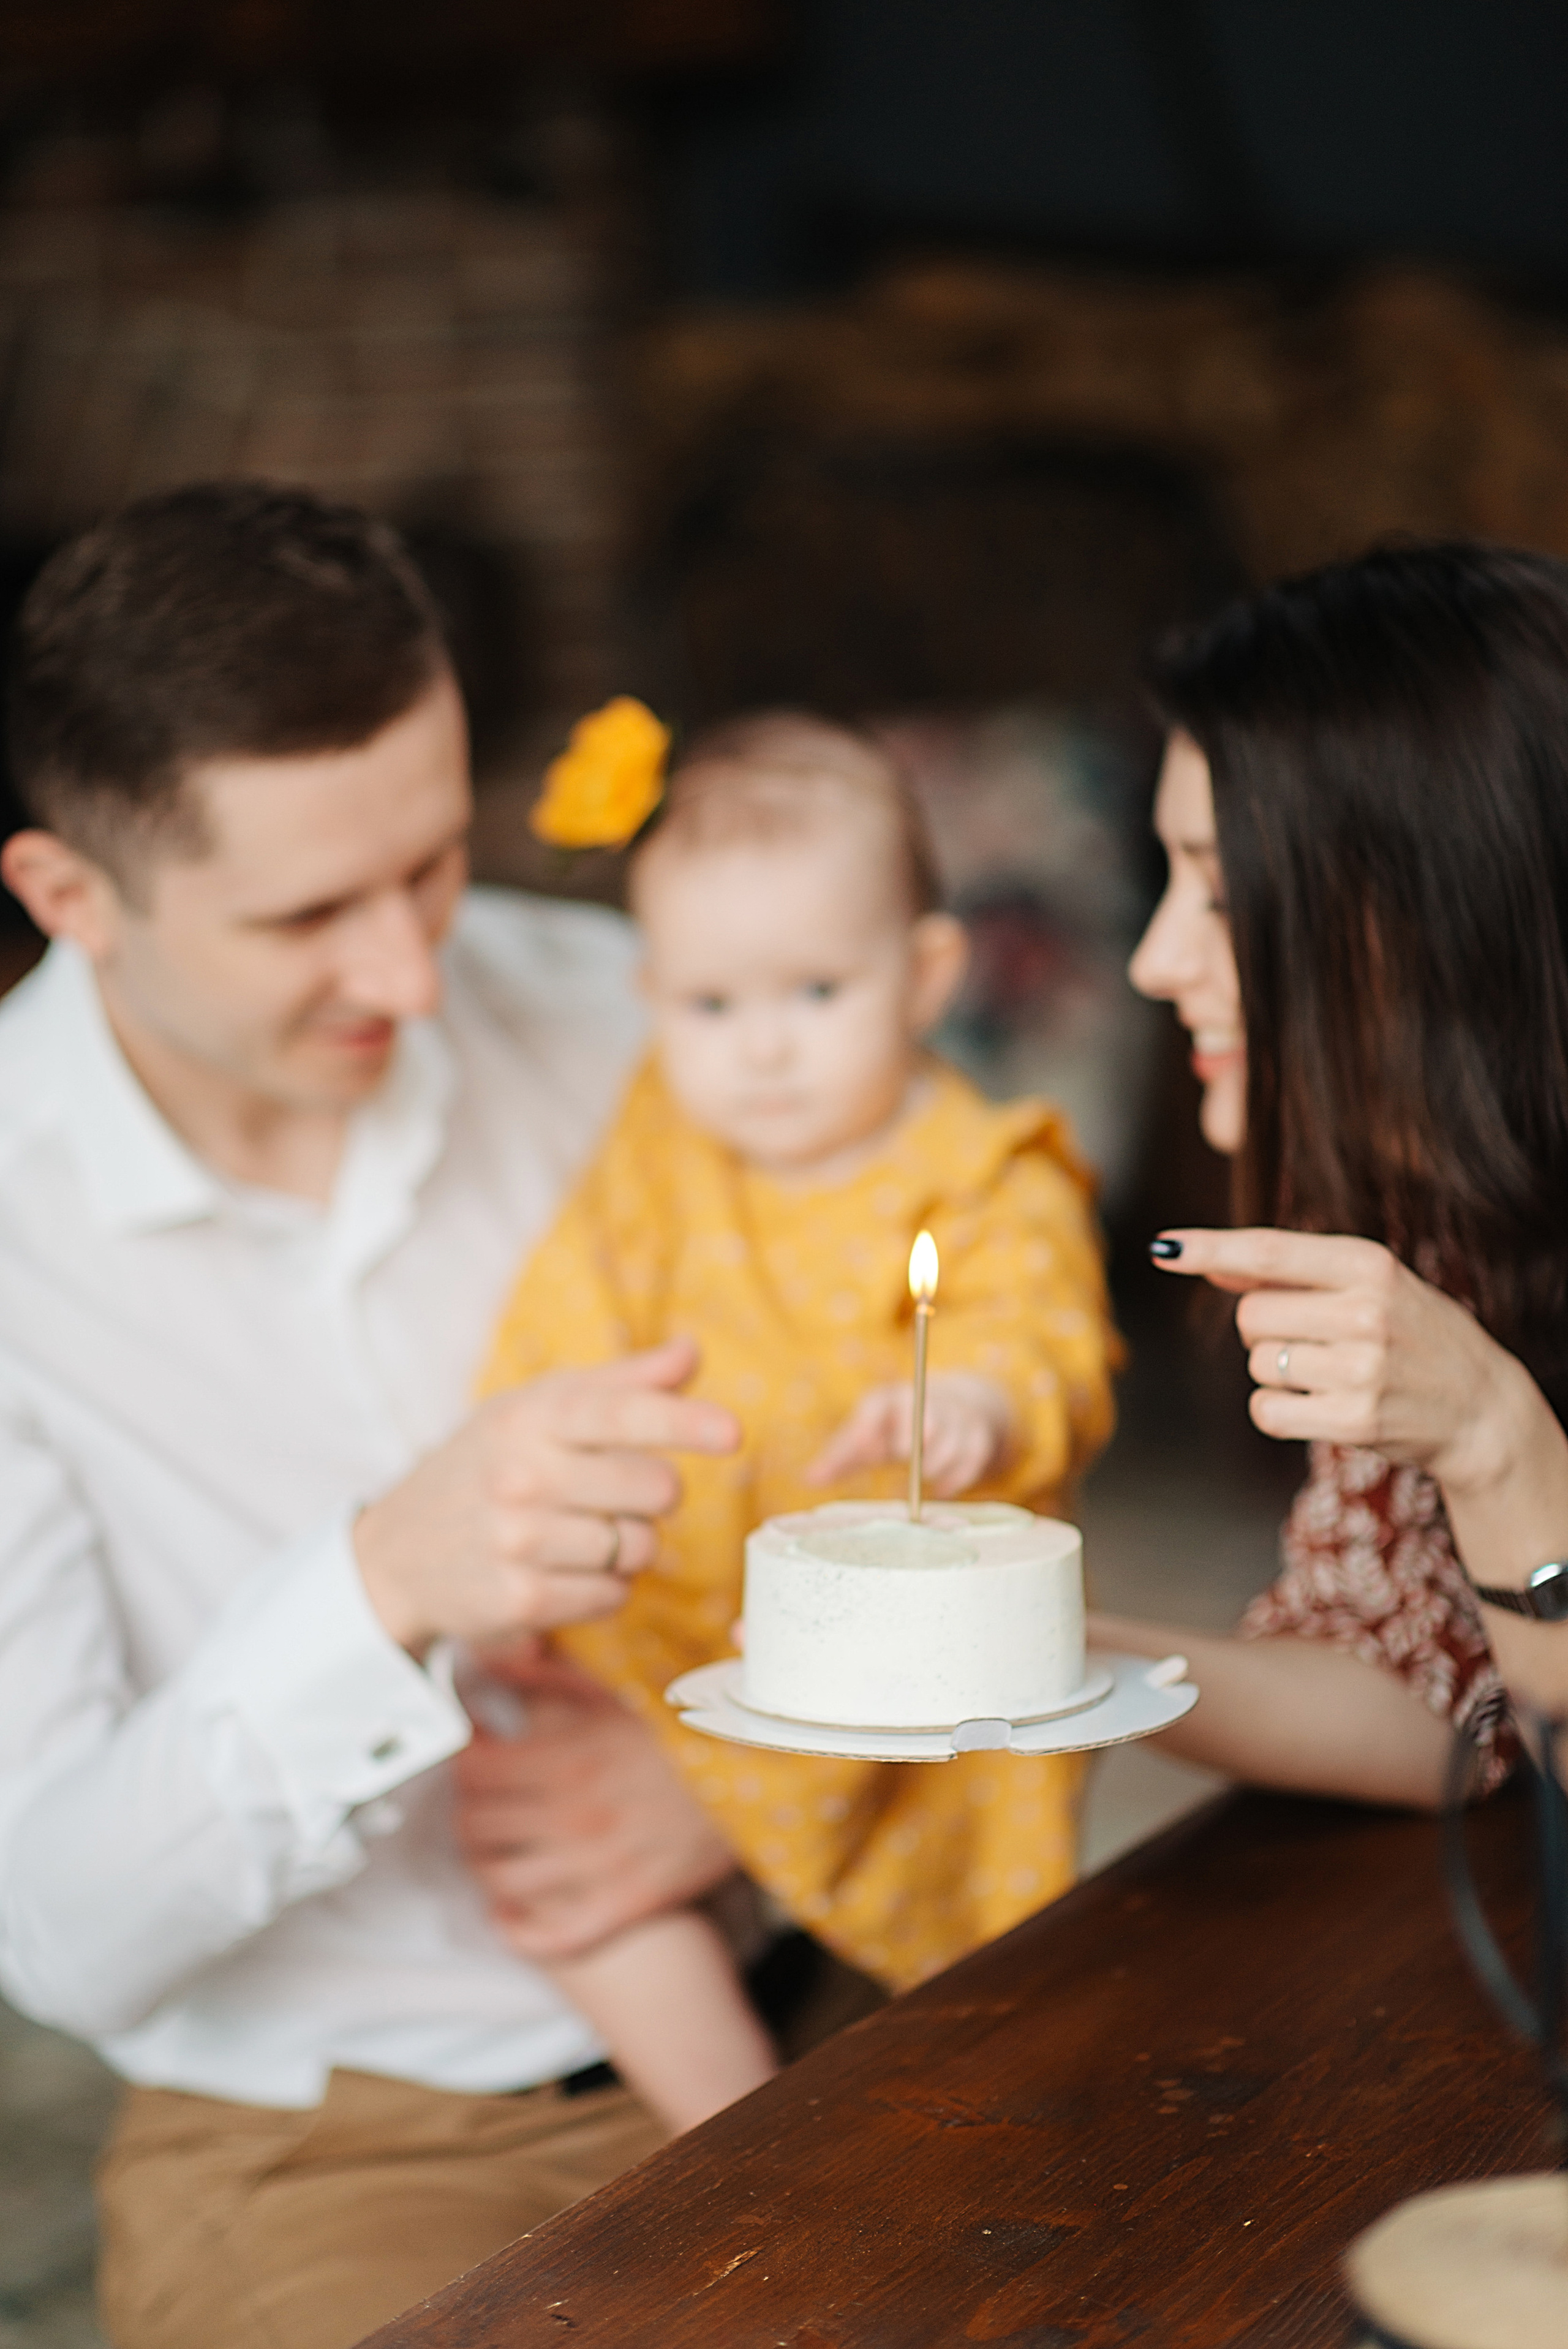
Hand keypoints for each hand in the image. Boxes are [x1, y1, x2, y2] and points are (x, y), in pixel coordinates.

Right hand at [354, 1338, 738, 1653]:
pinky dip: (607, 1586)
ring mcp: (519, 1543)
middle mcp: (521, 1478)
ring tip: (582, 1531)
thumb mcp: (535, 1409)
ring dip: (631, 1544)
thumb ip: (620, 1384)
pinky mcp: (522, 1601)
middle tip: (613, 1492)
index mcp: (530, 1419)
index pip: (622, 1415)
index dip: (684, 1422)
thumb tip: (691, 1353)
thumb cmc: (485, 1465)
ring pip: (641, 1548)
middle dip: (655, 1494)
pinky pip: (614, 1595)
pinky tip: (566, 1569)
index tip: (733, 1433)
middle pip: (655, 1489)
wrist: (396, 1552)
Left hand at [452, 1645, 737, 1960]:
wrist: (759, 1774)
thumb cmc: (681, 1727)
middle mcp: (573, 1815)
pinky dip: (518, 1927)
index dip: (460, 1760)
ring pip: (499, 1879)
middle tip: (480, 1795)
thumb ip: (544, 1676)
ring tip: (492, 1843)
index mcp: (569, 1758)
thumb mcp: (614, 1690)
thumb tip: (485, 1659)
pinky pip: (549, 1934)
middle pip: (474, 1825)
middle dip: (467, 1807)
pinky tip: (510, 1907)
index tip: (471, 1750)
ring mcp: (596, 1866)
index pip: (472, 1771)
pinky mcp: (623, 1903)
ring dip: (484, 1860)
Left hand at [806, 1371, 1013, 1496]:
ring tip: (923, 1474)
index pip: (876, 1405)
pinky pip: (971, 1463)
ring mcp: (955, 1419)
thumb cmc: (896, 1427)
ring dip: (934, 1467)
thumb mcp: (867, 1436)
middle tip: (901, 1456)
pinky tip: (942, 1487)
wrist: (952, 1406)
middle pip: (923, 1423)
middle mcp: (924, 1403)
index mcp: (889, 1399)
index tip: (864, 1449)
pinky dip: (955, 1480)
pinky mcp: (979, 1437)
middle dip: (911, 1445)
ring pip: (948, 1447)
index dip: (868, 1427)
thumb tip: (809, 1480)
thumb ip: (841, 1457)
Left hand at [1151, 1226, 1528, 1493]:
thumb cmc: (1413, 1333)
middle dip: (1263, 1328)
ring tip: (1332, 1371)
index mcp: (1370, 1265)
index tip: (1164, 1248)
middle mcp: (1367, 1313)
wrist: (1481, 1407)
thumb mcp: (1368, 1284)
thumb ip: (1291, 1273)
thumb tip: (1211, 1264)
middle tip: (1314, 1338)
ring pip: (1257, 1364)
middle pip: (1250, 1316)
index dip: (1211, 1249)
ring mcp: (1362, 1370)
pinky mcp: (1355, 1421)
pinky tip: (1319, 1405)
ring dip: (1276, 1370)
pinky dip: (1277, 1409)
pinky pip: (1266, 1410)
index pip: (1271, 1253)